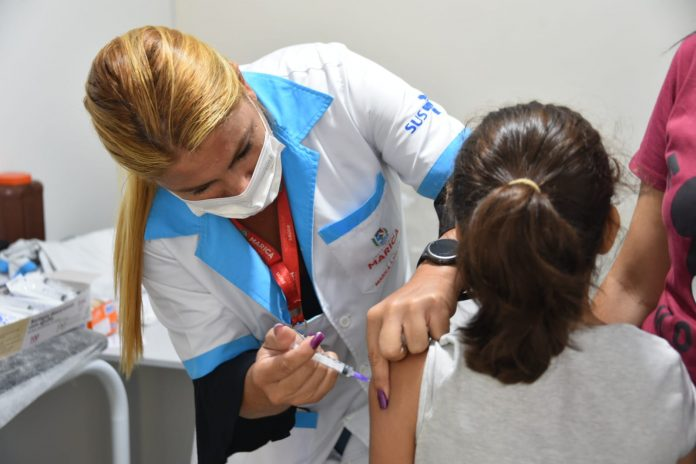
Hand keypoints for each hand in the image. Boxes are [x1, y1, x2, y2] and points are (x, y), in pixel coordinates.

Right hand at [240, 324, 338, 417]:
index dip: (303, 351)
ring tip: (316, 353)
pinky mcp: (311, 400)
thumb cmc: (272, 359)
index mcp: (264, 375)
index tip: (314, 339)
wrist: (272, 384)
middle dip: (315, 352)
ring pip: (319, 376)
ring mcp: (296, 399)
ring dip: (323, 360)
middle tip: (312, 343)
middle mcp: (278, 392)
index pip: (286, 364)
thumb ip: (278, 336)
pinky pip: (328, 383)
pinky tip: (326, 361)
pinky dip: (331, 369)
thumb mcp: (270, 343)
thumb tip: (284, 330)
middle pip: (306, 370)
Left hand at [367, 258, 459, 408]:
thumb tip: (384, 388)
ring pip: (418, 347)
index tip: (384, 400)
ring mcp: (412, 307)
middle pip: (392, 352)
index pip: (375, 353)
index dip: (380, 379)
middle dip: (405, 356)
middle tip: (411, 346)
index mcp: (375, 316)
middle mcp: (390, 310)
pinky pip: (438, 337)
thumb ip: (386, 346)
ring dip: (426, 344)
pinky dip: (440, 335)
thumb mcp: (392, 322)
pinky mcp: (434, 306)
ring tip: (425, 329)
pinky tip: (437, 323)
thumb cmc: (412, 307)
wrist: (435, 277)